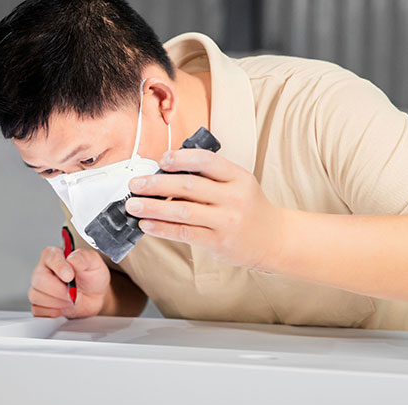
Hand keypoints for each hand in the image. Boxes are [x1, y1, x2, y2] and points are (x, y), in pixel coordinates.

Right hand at [28, 246, 109, 317]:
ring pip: (36, 295)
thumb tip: (72, 258)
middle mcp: (43, 269)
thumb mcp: (94, 263)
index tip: (70, 277)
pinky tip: (62, 307)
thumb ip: (84, 258)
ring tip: (70, 300)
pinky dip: (51, 312)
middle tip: (73, 294)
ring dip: (57, 302)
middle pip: (39, 279)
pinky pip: (36, 310)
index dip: (60, 267)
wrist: (93, 296)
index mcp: (55, 255)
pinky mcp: (38, 303)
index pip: (51, 257)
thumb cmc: (92, 277)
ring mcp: (39, 287)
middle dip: (59, 290)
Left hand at [125, 148, 285, 270]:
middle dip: (156, 184)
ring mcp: (227, 220)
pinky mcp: (219, 242)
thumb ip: (210, 177)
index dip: (181, 158)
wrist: (274, 239)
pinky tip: (147, 224)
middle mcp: (234, 197)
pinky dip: (162, 228)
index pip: (206, 161)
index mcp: (239, 176)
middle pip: (189, 185)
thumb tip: (165, 173)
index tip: (160, 160)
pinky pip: (185, 232)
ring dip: (153, 207)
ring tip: (133, 205)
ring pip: (183, 211)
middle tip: (135, 184)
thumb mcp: (239, 184)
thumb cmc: (248, 208)